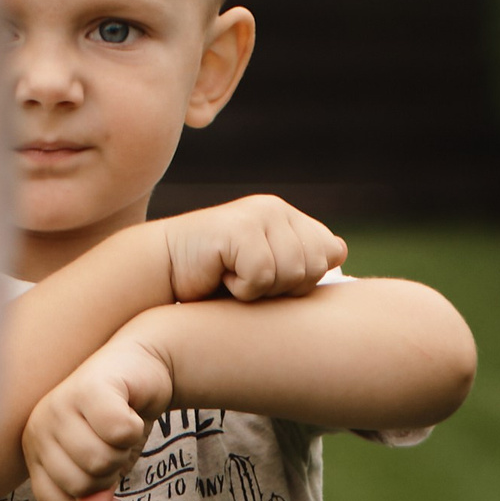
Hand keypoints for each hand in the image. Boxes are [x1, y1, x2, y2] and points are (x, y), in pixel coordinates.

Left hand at [22, 327, 175, 500]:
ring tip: (121, 429)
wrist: (141, 368)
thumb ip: (90, 499)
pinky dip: (135, 428)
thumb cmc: (117, 423)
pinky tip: (131, 413)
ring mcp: (61, 404)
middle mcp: (39, 427)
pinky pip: (119, 433)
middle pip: (80, 484)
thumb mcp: (103, 471)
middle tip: (115, 448)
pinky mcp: (90, 386)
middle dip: (110, 475)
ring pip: (100, 460)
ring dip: (123, 451)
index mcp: (35, 451)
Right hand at [162, 196, 345, 303]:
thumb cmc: (211, 280)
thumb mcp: (265, 274)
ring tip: (231, 276)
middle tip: (246, 280)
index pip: (331, 252)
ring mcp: (259, 215)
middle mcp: (277, 209)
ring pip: (291, 272)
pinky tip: (219, 276)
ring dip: (260, 290)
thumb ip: (301, 263)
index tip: (267, 280)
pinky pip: (262, 276)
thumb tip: (339, 250)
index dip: (303, 279)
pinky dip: (241, 289)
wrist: (161, 271)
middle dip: (283, 288)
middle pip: (314, 266)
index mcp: (289, 217)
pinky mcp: (239, 228)